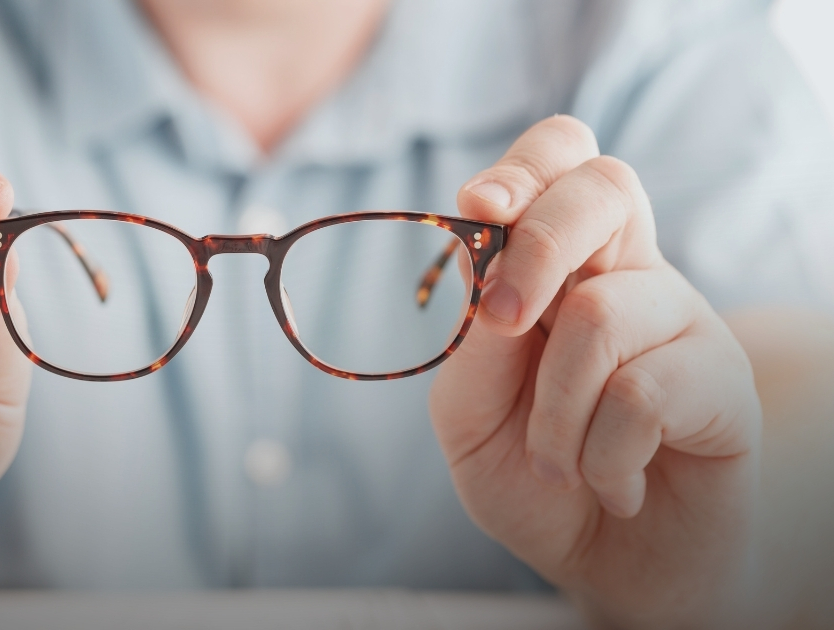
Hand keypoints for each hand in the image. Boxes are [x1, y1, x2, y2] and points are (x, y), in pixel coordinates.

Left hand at [429, 116, 761, 626]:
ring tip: (557, 463)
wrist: (607, 564)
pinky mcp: (723, 382)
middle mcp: (628, 275)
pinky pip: (641, 394)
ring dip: (552, 411)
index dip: (524, 166)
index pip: (563, 161)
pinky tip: (615, 485)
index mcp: (561, 266)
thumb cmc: (533, 476)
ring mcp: (681, 322)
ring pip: (602, 314)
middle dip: (535, 246)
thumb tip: (486, 271)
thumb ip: (472, 345)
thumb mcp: (470, 414)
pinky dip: (600, 457)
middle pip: (605, 189)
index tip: (478, 208)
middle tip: (506, 321)